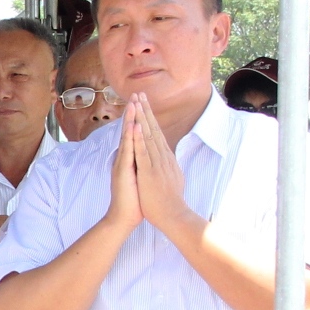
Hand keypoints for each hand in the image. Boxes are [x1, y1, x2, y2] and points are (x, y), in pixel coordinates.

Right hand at [103, 103, 143, 233]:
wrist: (123, 217)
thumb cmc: (134, 201)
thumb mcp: (139, 178)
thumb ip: (141, 165)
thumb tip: (146, 157)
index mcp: (132, 159)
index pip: (136, 135)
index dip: (139, 118)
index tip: (143, 103)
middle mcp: (125, 158)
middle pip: (130, 131)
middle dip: (134, 112)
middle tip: (136, 94)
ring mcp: (123, 163)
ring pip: (128, 137)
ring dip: (130, 119)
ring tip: (133, 103)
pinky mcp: (123, 171)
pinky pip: (127, 151)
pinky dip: (130, 138)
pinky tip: (132, 125)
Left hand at [125, 96, 193, 233]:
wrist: (173, 216)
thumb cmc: (170, 201)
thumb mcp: (171, 178)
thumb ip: (167, 167)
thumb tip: (167, 160)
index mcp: (165, 158)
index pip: (156, 133)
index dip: (150, 118)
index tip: (144, 104)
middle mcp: (163, 156)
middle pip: (153, 129)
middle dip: (146, 110)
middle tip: (140, 93)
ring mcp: (157, 163)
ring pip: (148, 136)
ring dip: (142, 118)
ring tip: (136, 102)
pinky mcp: (151, 171)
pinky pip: (144, 151)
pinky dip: (140, 138)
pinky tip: (136, 125)